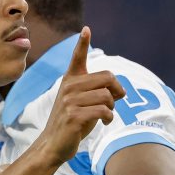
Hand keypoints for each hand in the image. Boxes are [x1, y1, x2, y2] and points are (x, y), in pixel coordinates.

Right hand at [34, 27, 124, 165]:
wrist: (54, 144)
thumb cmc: (73, 122)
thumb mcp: (83, 102)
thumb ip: (97, 91)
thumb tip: (121, 89)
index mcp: (70, 80)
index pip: (77, 57)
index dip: (83, 43)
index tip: (86, 30)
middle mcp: (69, 87)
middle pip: (107, 77)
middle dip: (117, 90)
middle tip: (115, 102)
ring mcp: (70, 101)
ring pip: (107, 96)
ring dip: (112, 108)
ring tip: (106, 115)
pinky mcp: (74, 116)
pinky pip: (104, 111)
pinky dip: (109, 118)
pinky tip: (104, 123)